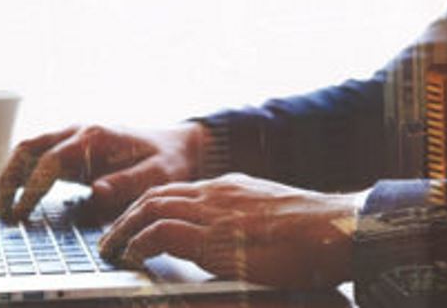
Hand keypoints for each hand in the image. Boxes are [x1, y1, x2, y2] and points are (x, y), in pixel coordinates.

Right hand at [0, 123, 205, 221]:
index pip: (51, 160)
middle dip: (8, 178)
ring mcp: (74, 137)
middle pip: (29, 148)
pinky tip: (16, 197)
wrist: (179, 145)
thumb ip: (128, 183)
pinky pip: (38, 156)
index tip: (21, 212)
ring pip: (29, 149)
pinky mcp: (74, 148)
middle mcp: (80, 131)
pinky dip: (22, 173)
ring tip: (1, 207)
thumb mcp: (158, 175)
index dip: (32, 187)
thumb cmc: (169, 161)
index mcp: (96, 137)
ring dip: (10, 175)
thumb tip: (97, 191)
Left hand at [98, 173, 360, 288]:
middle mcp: (217, 193)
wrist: (335, 228)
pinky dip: (138, 243)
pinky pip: (160, 232)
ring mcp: (214, 210)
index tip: (139, 224)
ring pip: (150, 208)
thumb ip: (249, 226)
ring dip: (124, 229)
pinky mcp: (212, 235)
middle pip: (156, 195)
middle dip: (128, 216)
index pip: (180, 191)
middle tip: (112, 238)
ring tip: (111, 250)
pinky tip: (131, 257)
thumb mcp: (274, 222)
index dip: (153, 207)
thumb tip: (239, 245)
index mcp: (231, 189)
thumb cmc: (316, 234)